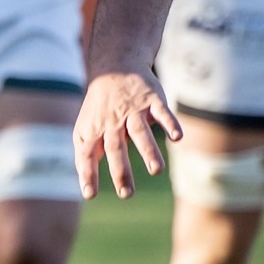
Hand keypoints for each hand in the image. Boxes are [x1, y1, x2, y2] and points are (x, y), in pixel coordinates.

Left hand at [75, 68, 181, 199]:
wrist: (115, 68)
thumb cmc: (100, 108)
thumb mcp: (86, 127)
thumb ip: (88, 154)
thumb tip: (86, 187)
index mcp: (94, 129)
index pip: (87, 153)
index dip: (87, 172)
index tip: (89, 194)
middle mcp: (112, 121)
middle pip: (115, 148)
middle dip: (120, 171)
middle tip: (126, 193)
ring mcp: (133, 110)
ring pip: (139, 132)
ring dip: (148, 151)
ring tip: (156, 171)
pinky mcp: (152, 100)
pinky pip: (162, 113)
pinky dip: (169, 124)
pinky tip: (177, 138)